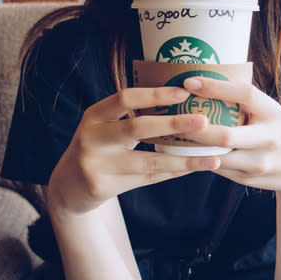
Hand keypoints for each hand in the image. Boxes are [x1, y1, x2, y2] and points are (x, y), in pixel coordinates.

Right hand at [47, 87, 219, 214]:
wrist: (67, 187)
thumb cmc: (99, 148)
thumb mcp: (105, 126)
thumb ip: (132, 115)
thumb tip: (184, 99)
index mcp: (94, 115)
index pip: (125, 98)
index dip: (155, 94)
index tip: (184, 92)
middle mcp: (90, 137)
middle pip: (137, 127)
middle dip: (173, 123)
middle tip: (204, 120)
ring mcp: (94, 163)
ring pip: (148, 160)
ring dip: (183, 158)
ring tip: (213, 157)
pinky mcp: (101, 186)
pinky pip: (147, 178)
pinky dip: (173, 172)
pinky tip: (195, 168)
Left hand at [181, 77, 280, 198]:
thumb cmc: (275, 130)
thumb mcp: (269, 112)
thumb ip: (244, 101)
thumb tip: (200, 82)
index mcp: (273, 113)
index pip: (244, 94)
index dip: (216, 87)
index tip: (189, 81)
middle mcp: (269, 138)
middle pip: (226, 135)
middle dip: (196, 128)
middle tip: (172, 117)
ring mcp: (259, 162)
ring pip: (217, 157)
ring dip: (190, 148)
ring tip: (168, 135)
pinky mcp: (248, 179)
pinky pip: (217, 167)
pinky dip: (198, 158)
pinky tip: (181, 151)